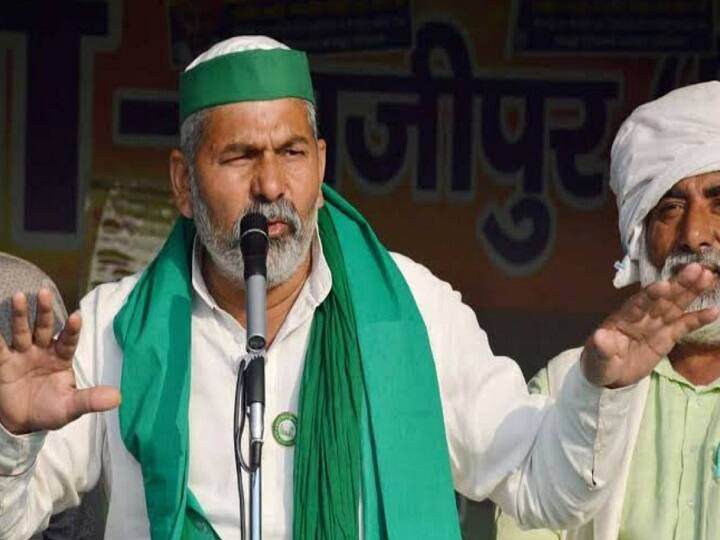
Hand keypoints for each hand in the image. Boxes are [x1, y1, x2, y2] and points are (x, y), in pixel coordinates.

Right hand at [0, 289, 119, 434]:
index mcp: (62, 359)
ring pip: (22, 331)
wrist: (23, 423)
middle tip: (44, 292)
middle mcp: (43, 351)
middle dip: (45, 311)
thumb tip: (118, 398)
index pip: (69, 340)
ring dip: (19, 315)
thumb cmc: (52, 410)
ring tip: (18, 296)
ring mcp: (23, 355)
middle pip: (45, 328)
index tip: (77, 316)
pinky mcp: (4, 363)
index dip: (72, 329)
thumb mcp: (71, 407)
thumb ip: (91, 400)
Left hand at [582, 263, 719, 387]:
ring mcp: (655, 325)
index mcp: (622, 318)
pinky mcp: (667, 336)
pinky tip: (714, 310)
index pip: (637, 304)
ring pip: (675, 305)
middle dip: (677, 284)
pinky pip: (684, 326)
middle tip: (696, 268)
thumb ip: (601, 348)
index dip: (649, 295)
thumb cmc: (599, 362)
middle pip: (661, 298)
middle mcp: (641, 316)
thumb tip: (599, 337)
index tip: (663, 285)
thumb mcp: (597, 358)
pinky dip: (698, 319)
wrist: (609, 375)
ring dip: (691, 292)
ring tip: (708, 276)